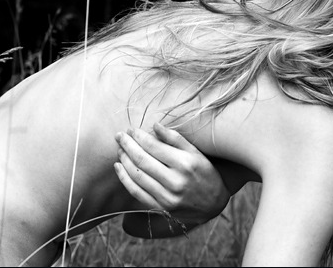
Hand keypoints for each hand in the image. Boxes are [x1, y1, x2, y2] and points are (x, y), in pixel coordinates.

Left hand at [114, 122, 229, 224]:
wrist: (213, 203)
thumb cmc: (205, 172)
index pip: (154, 147)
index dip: (139, 136)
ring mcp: (167, 197)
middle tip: (119, 136)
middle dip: (128, 146)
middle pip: (142, 160)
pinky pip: (137, 192)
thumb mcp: (195, 152)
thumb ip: (175, 138)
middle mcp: (175, 181)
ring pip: (137, 176)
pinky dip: (125, 179)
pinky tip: (119, 167)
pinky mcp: (161, 207)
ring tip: (120, 149)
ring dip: (124, 160)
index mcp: (185, 163)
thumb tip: (155, 125)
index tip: (131, 129)